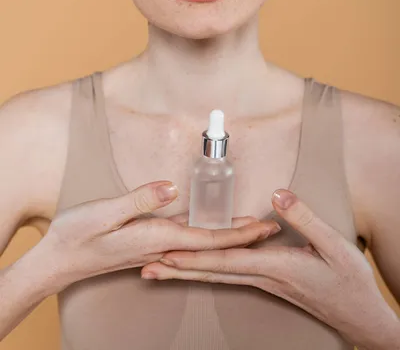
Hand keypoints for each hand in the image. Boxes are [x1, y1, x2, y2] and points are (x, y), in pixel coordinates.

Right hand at [43, 180, 278, 292]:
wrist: (58, 260)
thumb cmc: (77, 235)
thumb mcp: (104, 212)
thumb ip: (140, 199)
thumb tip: (173, 188)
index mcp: (156, 238)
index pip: (207, 237)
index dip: (238, 233)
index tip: (263, 228)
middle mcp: (161, 246)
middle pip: (211, 243)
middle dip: (243, 237)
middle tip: (271, 230)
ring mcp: (155, 247)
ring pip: (201, 243)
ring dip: (228, 236)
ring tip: (251, 229)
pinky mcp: (148, 243)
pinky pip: (186, 241)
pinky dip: (206, 236)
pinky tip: (212, 232)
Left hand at [142, 189, 399, 349]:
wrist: (358, 314)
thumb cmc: (348, 281)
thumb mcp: (333, 245)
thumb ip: (303, 218)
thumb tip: (278, 195)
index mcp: (273, 266)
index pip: (225, 260)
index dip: (195, 256)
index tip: (168, 253)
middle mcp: (262, 276)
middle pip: (211, 271)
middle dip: (177, 269)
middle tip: (146, 267)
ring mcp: (262, 281)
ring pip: (216, 275)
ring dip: (186, 273)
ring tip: (158, 271)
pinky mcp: (266, 281)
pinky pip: (228, 275)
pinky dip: (206, 271)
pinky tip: (196, 269)